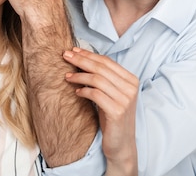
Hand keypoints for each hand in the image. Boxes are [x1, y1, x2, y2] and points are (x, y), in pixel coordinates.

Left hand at [64, 47, 138, 174]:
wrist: (121, 145)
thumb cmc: (112, 118)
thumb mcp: (110, 94)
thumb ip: (103, 78)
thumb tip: (82, 60)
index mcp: (131, 80)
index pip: (107, 61)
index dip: (89, 54)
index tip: (73, 50)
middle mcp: (130, 88)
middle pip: (101, 67)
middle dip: (81, 60)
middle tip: (65, 55)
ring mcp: (125, 100)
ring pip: (97, 79)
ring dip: (79, 76)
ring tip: (66, 76)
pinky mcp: (117, 111)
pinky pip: (96, 95)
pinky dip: (84, 91)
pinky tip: (76, 92)